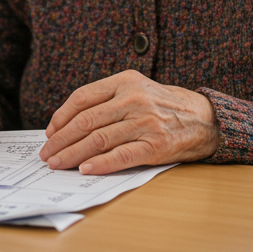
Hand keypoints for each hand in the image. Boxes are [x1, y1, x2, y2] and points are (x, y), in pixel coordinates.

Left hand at [38, 69, 219, 174]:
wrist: (206, 118)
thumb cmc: (164, 106)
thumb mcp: (136, 89)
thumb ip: (107, 100)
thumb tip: (68, 124)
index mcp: (125, 81)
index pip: (82, 98)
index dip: (61, 117)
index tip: (50, 133)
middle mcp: (133, 99)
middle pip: (86, 121)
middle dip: (61, 140)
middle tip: (46, 154)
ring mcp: (145, 122)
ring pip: (98, 139)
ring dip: (73, 154)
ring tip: (58, 164)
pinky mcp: (156, 145)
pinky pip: (121, 156)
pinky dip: (100, 164)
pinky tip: (85, 169)